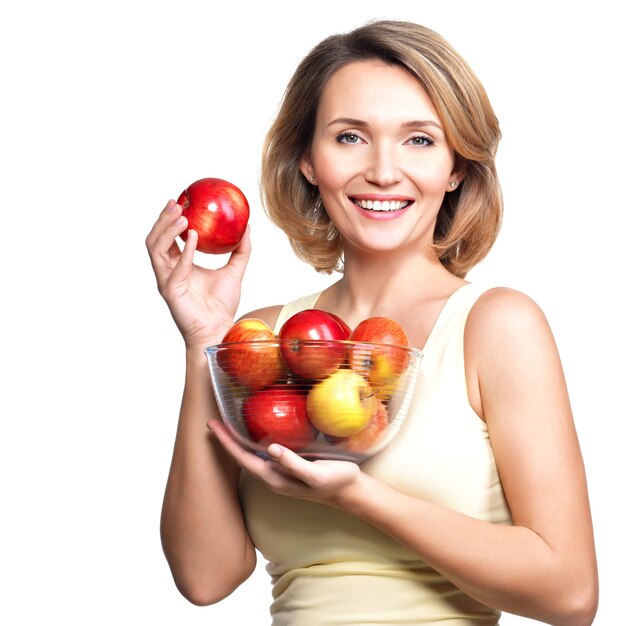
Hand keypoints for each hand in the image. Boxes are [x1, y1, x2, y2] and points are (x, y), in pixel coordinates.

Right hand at [145, 200, 250, 347]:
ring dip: (167, 230)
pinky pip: (176, 267)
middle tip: (176, 203)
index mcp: (179, 266)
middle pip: (155, 240)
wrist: (219, 330)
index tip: (179, 201)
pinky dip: (185, 251)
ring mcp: (167, 281)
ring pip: (156, 249)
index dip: (169, 219)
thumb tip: (248, 227)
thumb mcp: (234, 271)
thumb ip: (240, 250)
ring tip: (183, 217)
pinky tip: (195, 237)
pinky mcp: (171, 291)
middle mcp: (169, 272)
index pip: (168, 238)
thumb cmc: (222, 306)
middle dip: (163, 220)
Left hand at [208, 419, 360, 506]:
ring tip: (226, 426)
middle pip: (242, 457)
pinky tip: (252, 433)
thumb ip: (293, 464)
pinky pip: (263, 454)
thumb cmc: (336, 482)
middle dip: (226, 441)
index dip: (227, 443)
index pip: (243, 459)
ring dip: (236, 442)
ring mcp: (279, 473)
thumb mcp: (316, 474)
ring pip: (251, 456)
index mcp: (275, 478)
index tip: (213, 426)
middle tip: (212, 422)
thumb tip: (271, 449)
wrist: (350, 491)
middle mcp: (273, 476)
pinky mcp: (288, 467)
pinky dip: (251, 442)